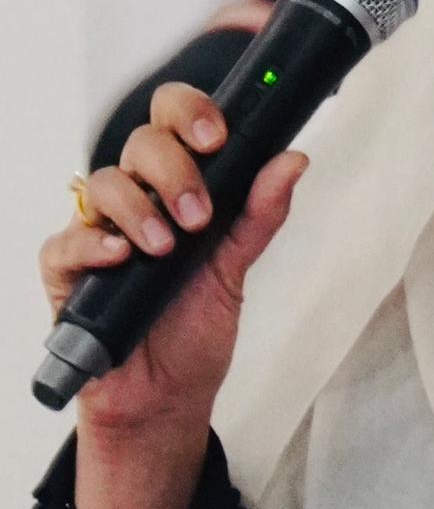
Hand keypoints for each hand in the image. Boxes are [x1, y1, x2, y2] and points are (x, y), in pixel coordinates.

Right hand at [40, 81, 306, 434]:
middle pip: (141, 143)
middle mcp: (138, 199)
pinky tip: (121, 257)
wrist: (168, 394)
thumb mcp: (237, 266)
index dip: (191, 114)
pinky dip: (94, 244)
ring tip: (167, 247)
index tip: (217, 137)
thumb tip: (292, 160)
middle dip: (175, 170)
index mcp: (177, 185)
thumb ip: (261, 212)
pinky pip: (65, 241)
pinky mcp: (67, 271)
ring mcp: (99, 231)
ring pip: (104, 184)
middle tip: (199, 214)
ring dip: (140, 209)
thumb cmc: (195, 326)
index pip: (173, 122)